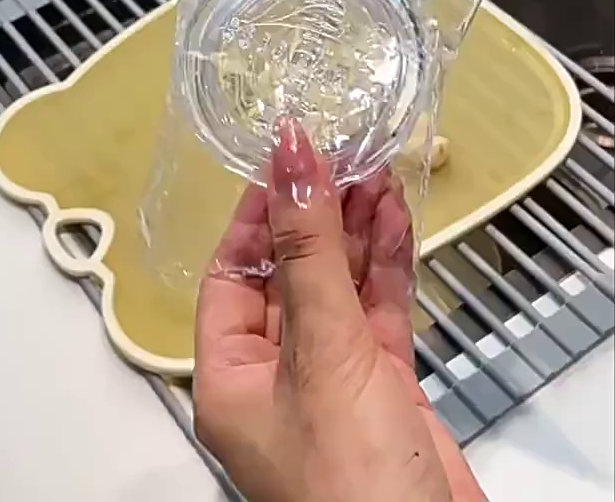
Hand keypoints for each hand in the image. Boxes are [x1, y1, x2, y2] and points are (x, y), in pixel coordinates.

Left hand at [194, 118, 484, 501]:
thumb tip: (291, 160)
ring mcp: (333, 377)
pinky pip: (378, 308)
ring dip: (358, 231)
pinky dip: (388, 263)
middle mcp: (275, 374)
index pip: (232, 273)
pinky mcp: (383, 384)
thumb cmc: (352, 483)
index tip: (286, 163)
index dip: (258, 216)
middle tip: (344, 158)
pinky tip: (396, 218)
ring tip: (375, 173)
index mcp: (230, 376)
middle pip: (291, 273)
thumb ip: (310, 251)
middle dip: (318, 216)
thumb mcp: (323, 350)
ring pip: (339, 285)